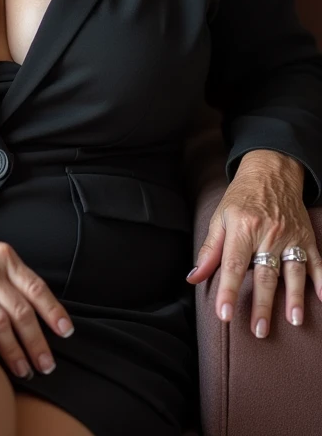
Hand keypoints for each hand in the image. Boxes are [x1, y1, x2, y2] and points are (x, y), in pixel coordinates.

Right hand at [0, 216, 74, 378]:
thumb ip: (11, 275)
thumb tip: (37, 306)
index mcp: (3, 256)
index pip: (35, 288)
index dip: (53, 312)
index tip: (65, 333)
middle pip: (19, 311)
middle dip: (36, 342)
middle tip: (45, 365)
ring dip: (12, 349)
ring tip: (22, 369)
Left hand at [186, 150, 321, 337]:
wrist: (271, 171)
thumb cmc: (242, 197)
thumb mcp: (220, 217)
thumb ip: (210, 250)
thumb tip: (194, 277)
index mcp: (243, 228)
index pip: (234, 265)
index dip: (229, 291)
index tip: (224, 314)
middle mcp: (268, 233)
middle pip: (265, 274)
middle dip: (263, 304)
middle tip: (259, 331)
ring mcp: (290, 235)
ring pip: (293, 271)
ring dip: (294, 297)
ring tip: (294, 320)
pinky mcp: (307, 236)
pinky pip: (317, 261)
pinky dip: (321, 281)